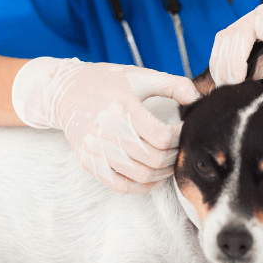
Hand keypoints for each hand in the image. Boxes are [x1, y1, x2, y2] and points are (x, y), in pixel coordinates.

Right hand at [12, 58, 198, 193]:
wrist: (64, 91)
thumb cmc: (107, 82)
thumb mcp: (140, 76)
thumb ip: (173, 84)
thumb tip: (198, 98)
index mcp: (124, 108)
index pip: (162, 136)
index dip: (179, 137)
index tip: (181, 130)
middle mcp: (108, 131)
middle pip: (154, 158)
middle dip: (174, 156)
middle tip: (178, 148)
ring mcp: (97, 150)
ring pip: (141, 175)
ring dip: (162, 173)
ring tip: (168, 161)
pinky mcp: (89, 162)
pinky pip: (120, 186)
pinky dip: (141, 186)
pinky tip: (152, 176)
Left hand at [210, 0, 262, 85]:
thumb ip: (260, 67)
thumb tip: (231, 79)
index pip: (228, 44)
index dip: (218, 66)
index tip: (219, 90)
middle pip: (226, 37)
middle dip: (222, 65)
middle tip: (227, 87)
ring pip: (238, 29)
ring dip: (234, 57)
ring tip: (240, 77)